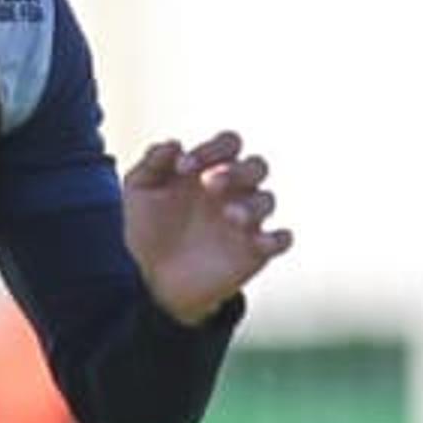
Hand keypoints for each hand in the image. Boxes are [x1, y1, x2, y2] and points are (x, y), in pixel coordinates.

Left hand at [123, 130, 289, 325]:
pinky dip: (278, 239)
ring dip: (251, 205)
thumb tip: (173, 143)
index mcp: (211, 168)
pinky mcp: (256, 251)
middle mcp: (235, 190)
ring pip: (267, 200)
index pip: (228, 143)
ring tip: (229, 216)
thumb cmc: (151, 227)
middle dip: (238, 171)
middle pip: (257, 165)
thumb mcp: (140, 193)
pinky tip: (261, 242)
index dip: (211, 148)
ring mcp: (248, 220)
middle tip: (210, 185)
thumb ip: (152, 164)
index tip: (182, 167)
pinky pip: (282, 239)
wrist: (155, 278)